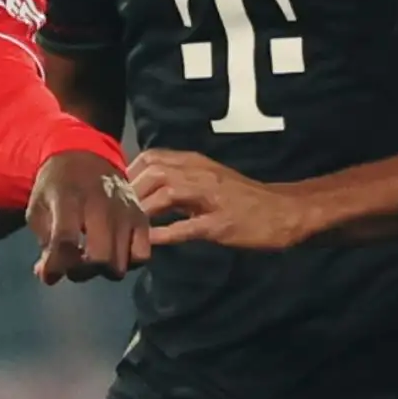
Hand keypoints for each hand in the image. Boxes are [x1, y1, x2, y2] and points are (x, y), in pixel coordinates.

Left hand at [28, 150, 150, 283]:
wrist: (84, 156)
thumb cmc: (57, 186)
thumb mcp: (38, 207)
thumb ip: (43, 242)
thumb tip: (49, 276)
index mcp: (69, 198)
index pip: (65, 241)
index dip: (56, 266)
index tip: (49, 275)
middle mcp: (101, 205)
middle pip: (99, 258)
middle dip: (82, 272)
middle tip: (72, 266)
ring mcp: (125, 211)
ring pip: (120, 262)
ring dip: (102, 271)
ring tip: (90, 260)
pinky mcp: (141, 216)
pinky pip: (141, 254)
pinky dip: (127, 262)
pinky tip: (113, 253)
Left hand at [130, 149, 314, 249]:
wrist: (284, 211)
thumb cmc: (242, 197)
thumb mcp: (207, 179)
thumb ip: (178, 179)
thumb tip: (142, 187)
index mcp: (195, 162)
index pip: (151, 157)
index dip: (128, 171)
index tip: (114, 188)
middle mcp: (200, 173)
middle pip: (153, 172)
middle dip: (130, 189)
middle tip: (115, 209)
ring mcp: (211, 198)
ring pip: (167, 193)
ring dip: (142, 208)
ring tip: (126, 224)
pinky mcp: (220, 224)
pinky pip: (187, 227)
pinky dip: (164, 233)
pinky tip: (148, 241)